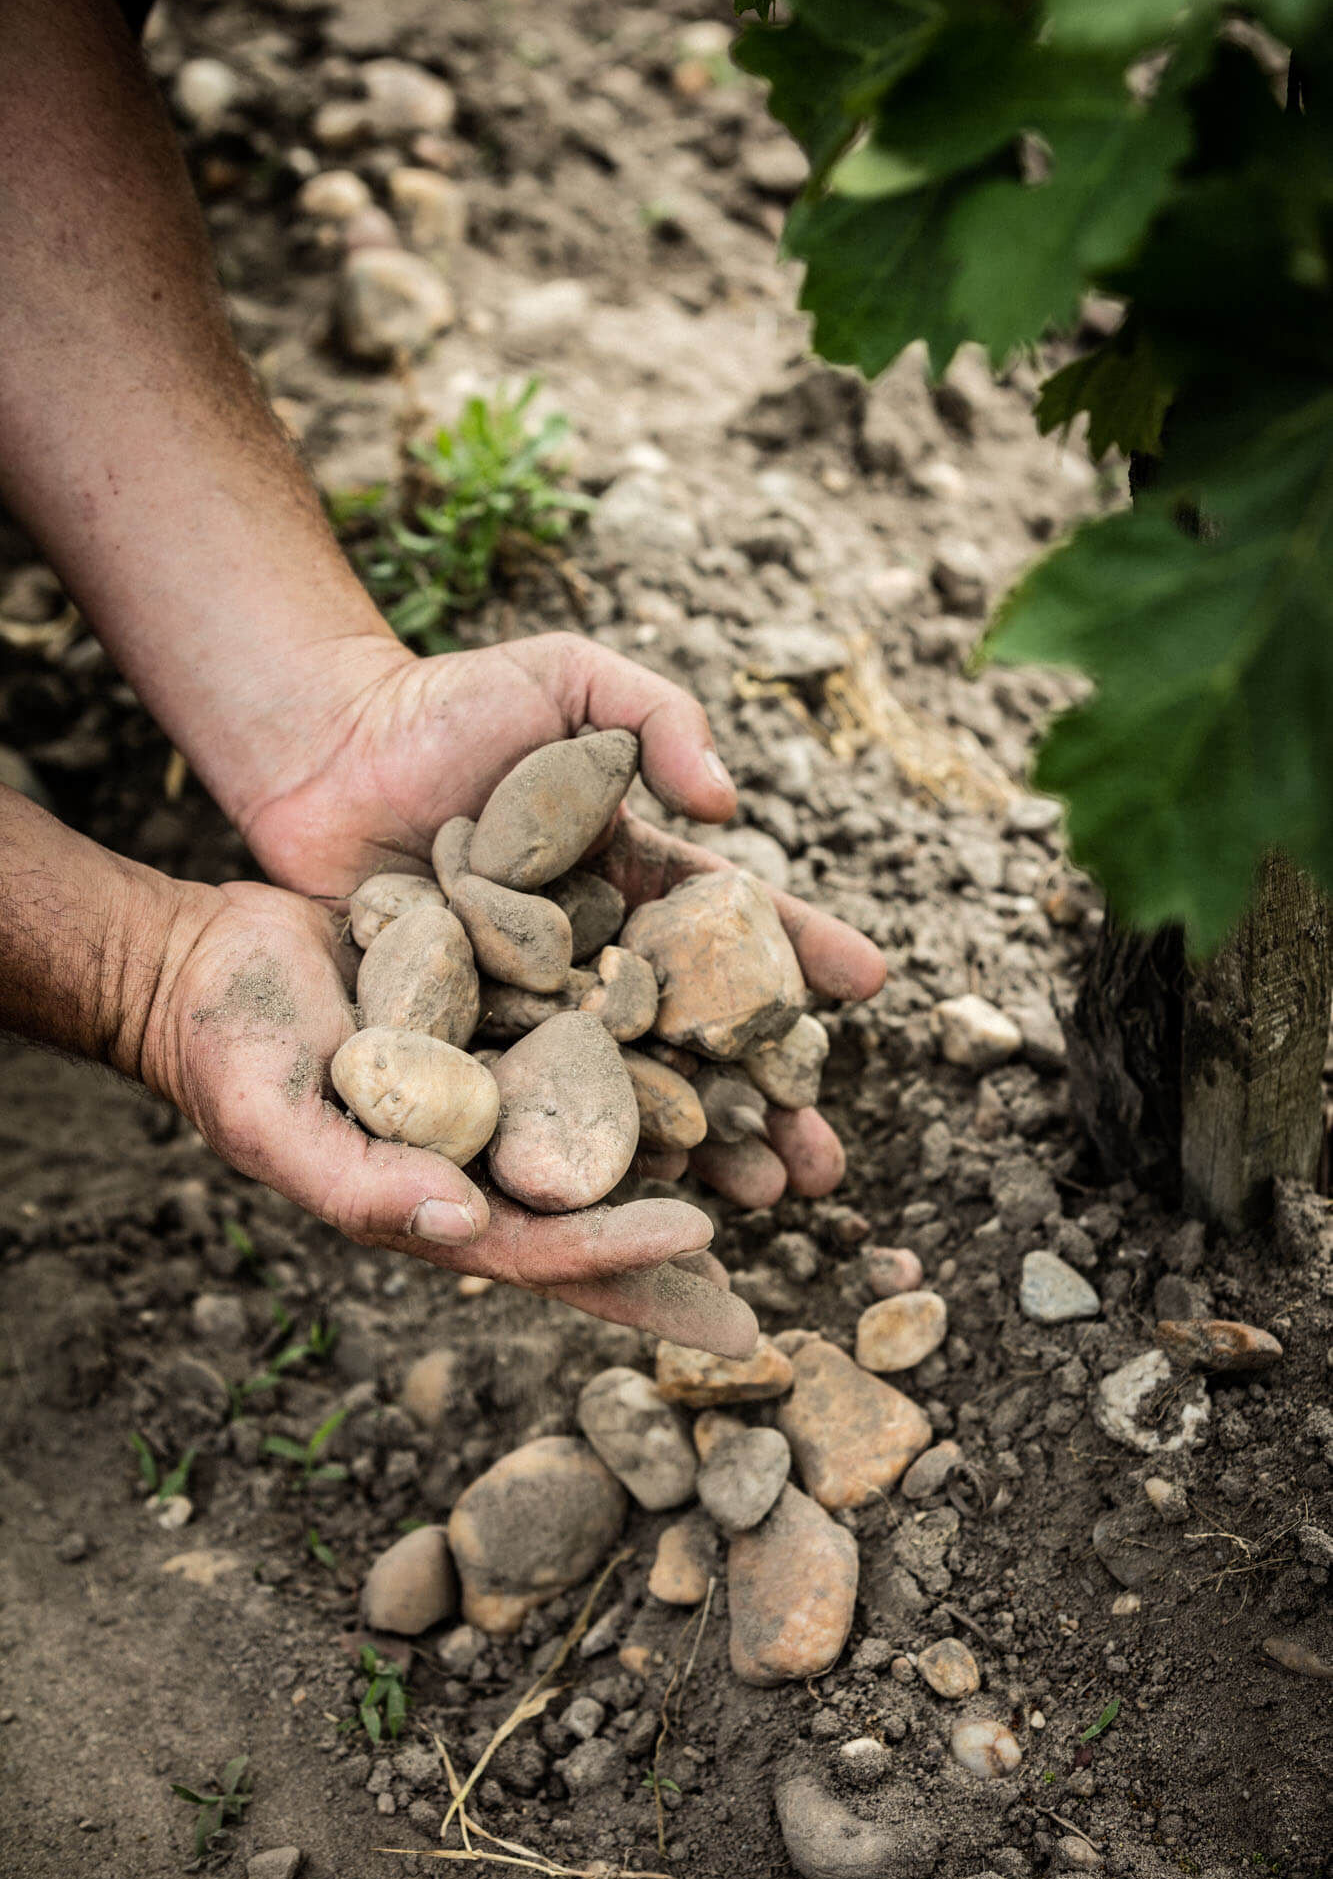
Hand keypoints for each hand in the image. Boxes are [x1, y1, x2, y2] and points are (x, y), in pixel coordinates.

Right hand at [141, 877, 760, 1355]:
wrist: (202, 958)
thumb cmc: (226, 1055)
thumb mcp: (277, 1126)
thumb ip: (363, 1186)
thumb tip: (467, 1230)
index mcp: (434, 1204)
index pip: (544, 1248)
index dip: (621, 1255)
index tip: (705, 1242)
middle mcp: (481, 1156)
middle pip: (597, 1213)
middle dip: (677, 1253)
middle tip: (763, 1293)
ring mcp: (498, 1085)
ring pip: (612, 1128)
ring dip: (693, 1144)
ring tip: (777, 1158)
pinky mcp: (504, 1009)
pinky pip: (591, 1036)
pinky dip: (653, 1045)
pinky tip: (718, 1038)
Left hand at [240, 633, 886, 1209]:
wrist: (324, 747)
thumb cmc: (448, 705)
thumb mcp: (570, 680)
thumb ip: (658, 718)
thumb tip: (728, 807)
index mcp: (633, 874)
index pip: (733, 922)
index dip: (800, 954)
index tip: (871, 986)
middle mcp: (595, 948)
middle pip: (697, 1030)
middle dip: (767, 1095)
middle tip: (825, 1157)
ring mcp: (532, 998)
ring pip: (629, 1081)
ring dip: (698, 1144)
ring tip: (760, 1198)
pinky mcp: (466, 1033)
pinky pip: (534, 1093)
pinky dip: (585, 1143)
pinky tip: (642, 1194)